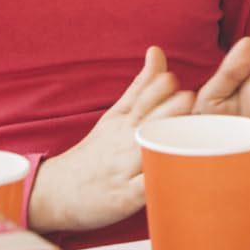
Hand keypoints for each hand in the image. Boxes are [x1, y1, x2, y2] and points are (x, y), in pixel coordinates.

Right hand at [27, 47, 193, 231]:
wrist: (57, 192)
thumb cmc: (96, 151)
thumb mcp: (115, 115)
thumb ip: (141, 86)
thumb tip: (157, 51)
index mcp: (123, 121)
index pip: (141, 100)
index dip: (157, 89)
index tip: (172, 80)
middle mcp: (124, 143)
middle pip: (147, 122)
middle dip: (168, 111)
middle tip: (188, 99)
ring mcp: (124, 171)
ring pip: (148, 154)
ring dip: (168, 143)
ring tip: (192, 135)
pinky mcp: (126, 198)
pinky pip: (146, 190)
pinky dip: (161, 183)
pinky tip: (181, 177)